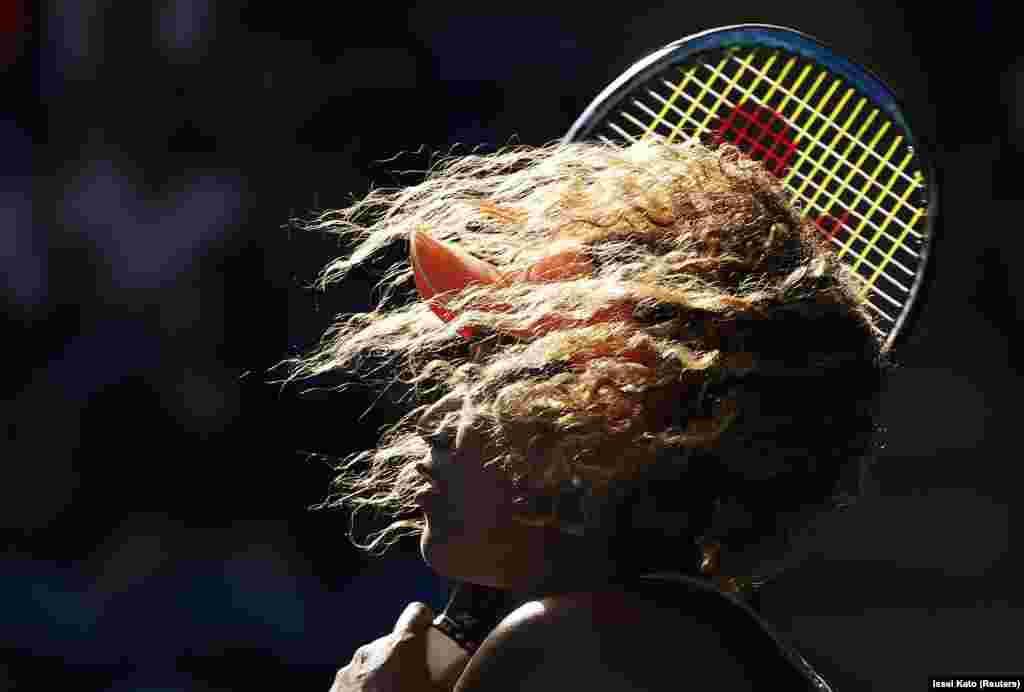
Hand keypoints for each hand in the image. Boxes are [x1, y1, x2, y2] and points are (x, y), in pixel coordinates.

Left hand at [331, 602, 452, 691]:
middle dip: (406, 659)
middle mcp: (373, 651)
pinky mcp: (336, 686)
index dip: (426, 621)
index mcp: (401, 648)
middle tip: (417, 682)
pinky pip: (356, 679)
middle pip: (395, 642)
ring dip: (384, 675)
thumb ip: (446, 682)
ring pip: (374, 661)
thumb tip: (456, 681)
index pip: (417, 612)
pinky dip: (366, 689)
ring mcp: (351, 669)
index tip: (432, 634)